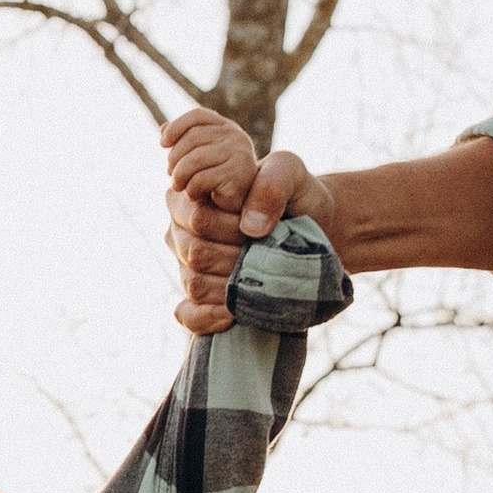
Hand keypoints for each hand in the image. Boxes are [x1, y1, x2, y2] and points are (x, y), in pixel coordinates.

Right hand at [161, 109, 320, 334]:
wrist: (311, 226)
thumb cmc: (294, 193)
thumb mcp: (289, 173)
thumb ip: (271, 185)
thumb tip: (251, 227)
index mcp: (192, 194)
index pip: (198, 217)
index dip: (233, 226)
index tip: (263, 226)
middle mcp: (181, 229)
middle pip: (195, 252)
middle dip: (238, 256)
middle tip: (268, 251)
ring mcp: (186, 265)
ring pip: (195, 284)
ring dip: (233, 286)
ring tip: (262, 276)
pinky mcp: (198, 296)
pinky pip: (188, 315)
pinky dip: (208, 318)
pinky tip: (233, 315)